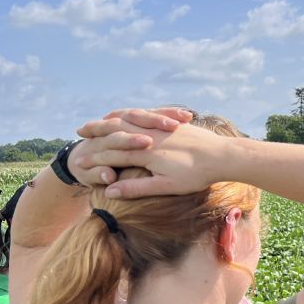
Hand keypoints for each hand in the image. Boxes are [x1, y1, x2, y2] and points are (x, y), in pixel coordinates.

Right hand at [75, 115, 232, 198]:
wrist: (224, 156)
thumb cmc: (196, 174)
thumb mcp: (166, 185)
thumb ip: (137, 187)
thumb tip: (111, 191)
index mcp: (145, 151)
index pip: (113, 152)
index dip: (95, 155)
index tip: (79, 159)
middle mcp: (151, 134)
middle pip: (117, 129)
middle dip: (97, 129)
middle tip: (79, 130)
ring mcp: (162, 125)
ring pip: (130, 117)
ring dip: (113, 117)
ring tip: (100, 119)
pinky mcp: (174, 122)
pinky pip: (148, 113)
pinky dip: (134, 113)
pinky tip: (130, 115)